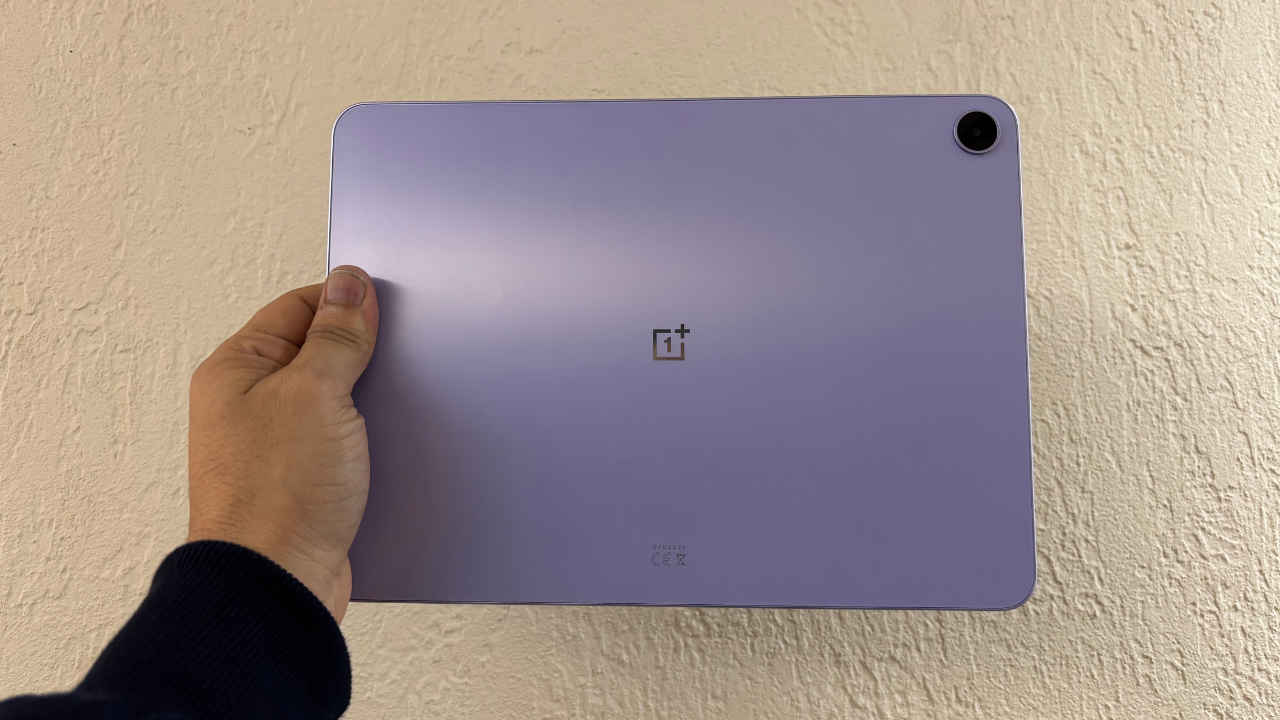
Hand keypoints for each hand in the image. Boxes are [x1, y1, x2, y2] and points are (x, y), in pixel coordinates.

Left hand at [187, 265, 378, 621]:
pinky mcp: (304, 484)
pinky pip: (344, 445)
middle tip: (404, 357)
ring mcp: (278, 446)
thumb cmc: (278, 493)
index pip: (298, 308)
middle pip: (319, 354)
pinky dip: (372, 441)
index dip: (347, 303)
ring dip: (371, 402)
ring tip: (404, 404)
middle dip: (365, 356)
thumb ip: (337, 336)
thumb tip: (350, 282)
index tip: (391, 309)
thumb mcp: (316, 393)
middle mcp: (251, 405)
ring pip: (337, 402)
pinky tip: (397, 445)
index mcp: (237, 369)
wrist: (277, 585)